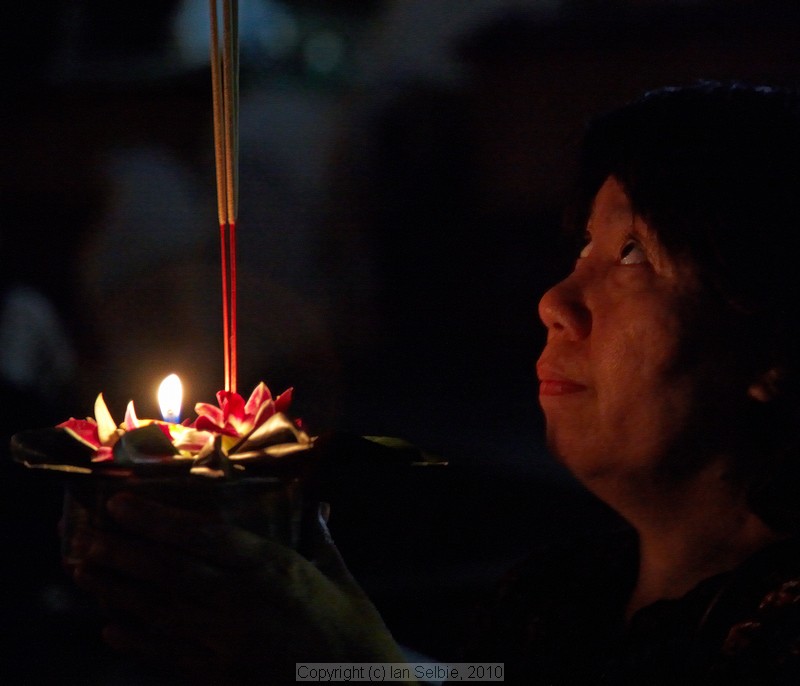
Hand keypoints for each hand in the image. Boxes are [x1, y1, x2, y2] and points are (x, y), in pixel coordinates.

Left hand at [72, 492, 407, 683]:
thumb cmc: (355, 629)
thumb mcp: (341, 576)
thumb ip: (320, 536)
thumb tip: (320, 503)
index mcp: (273, 569)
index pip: (203, 537)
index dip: (157, 520)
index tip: (122, 504)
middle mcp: (241, 603)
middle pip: (169, 573)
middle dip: (122, 553)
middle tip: (85, 537)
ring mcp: (226, 644)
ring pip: (158, 612)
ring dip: (116, 591)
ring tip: (83, 573)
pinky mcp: (220, 678)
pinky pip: (167, 656)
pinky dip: (135, 642)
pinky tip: (109, 630)